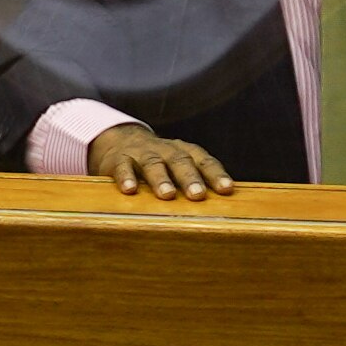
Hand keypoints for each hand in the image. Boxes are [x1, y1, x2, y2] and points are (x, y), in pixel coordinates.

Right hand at [89, 123, 234, 200]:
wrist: (123, 140)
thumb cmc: (162, 161)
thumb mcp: (180, 166)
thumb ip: (197, 181)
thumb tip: (223, 205)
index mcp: (186, 152)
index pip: (205, 162)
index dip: (216, 175)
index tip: (227, 189)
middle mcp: (167, 151)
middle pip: (181, 162)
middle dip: (190, 178)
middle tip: (198, 195)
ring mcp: (142, 154)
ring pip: (153, 164)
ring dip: (161, 179)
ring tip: (167, 194)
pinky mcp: (119, 160)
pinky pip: (123, 167)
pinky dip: (126, 178)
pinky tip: (129, 190)